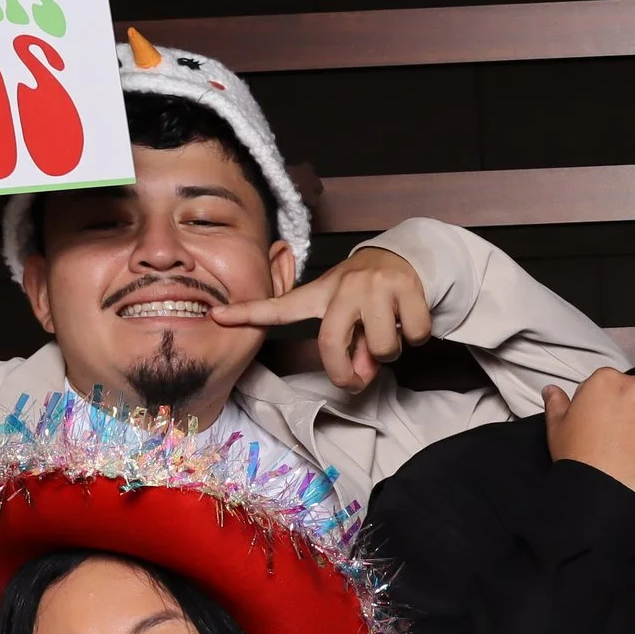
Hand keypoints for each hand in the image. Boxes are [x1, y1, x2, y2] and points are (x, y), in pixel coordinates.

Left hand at [209, 244, 429, 393]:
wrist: (407, 257)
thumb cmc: (370, 298)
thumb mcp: (352, 321)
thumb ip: (353, 352)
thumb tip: (362, 375)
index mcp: (321, 294)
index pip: (280, 307)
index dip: (249, 313)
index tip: (216, 315)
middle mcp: (343, 286)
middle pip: (331, 345)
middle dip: (346, 372)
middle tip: (359, 375)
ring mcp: (373, 284)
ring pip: (381, 347)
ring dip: (390, 351)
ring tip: (392, 330)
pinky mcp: (405, 285)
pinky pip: (413, 335)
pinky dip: (417, 336)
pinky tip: (411, 318)